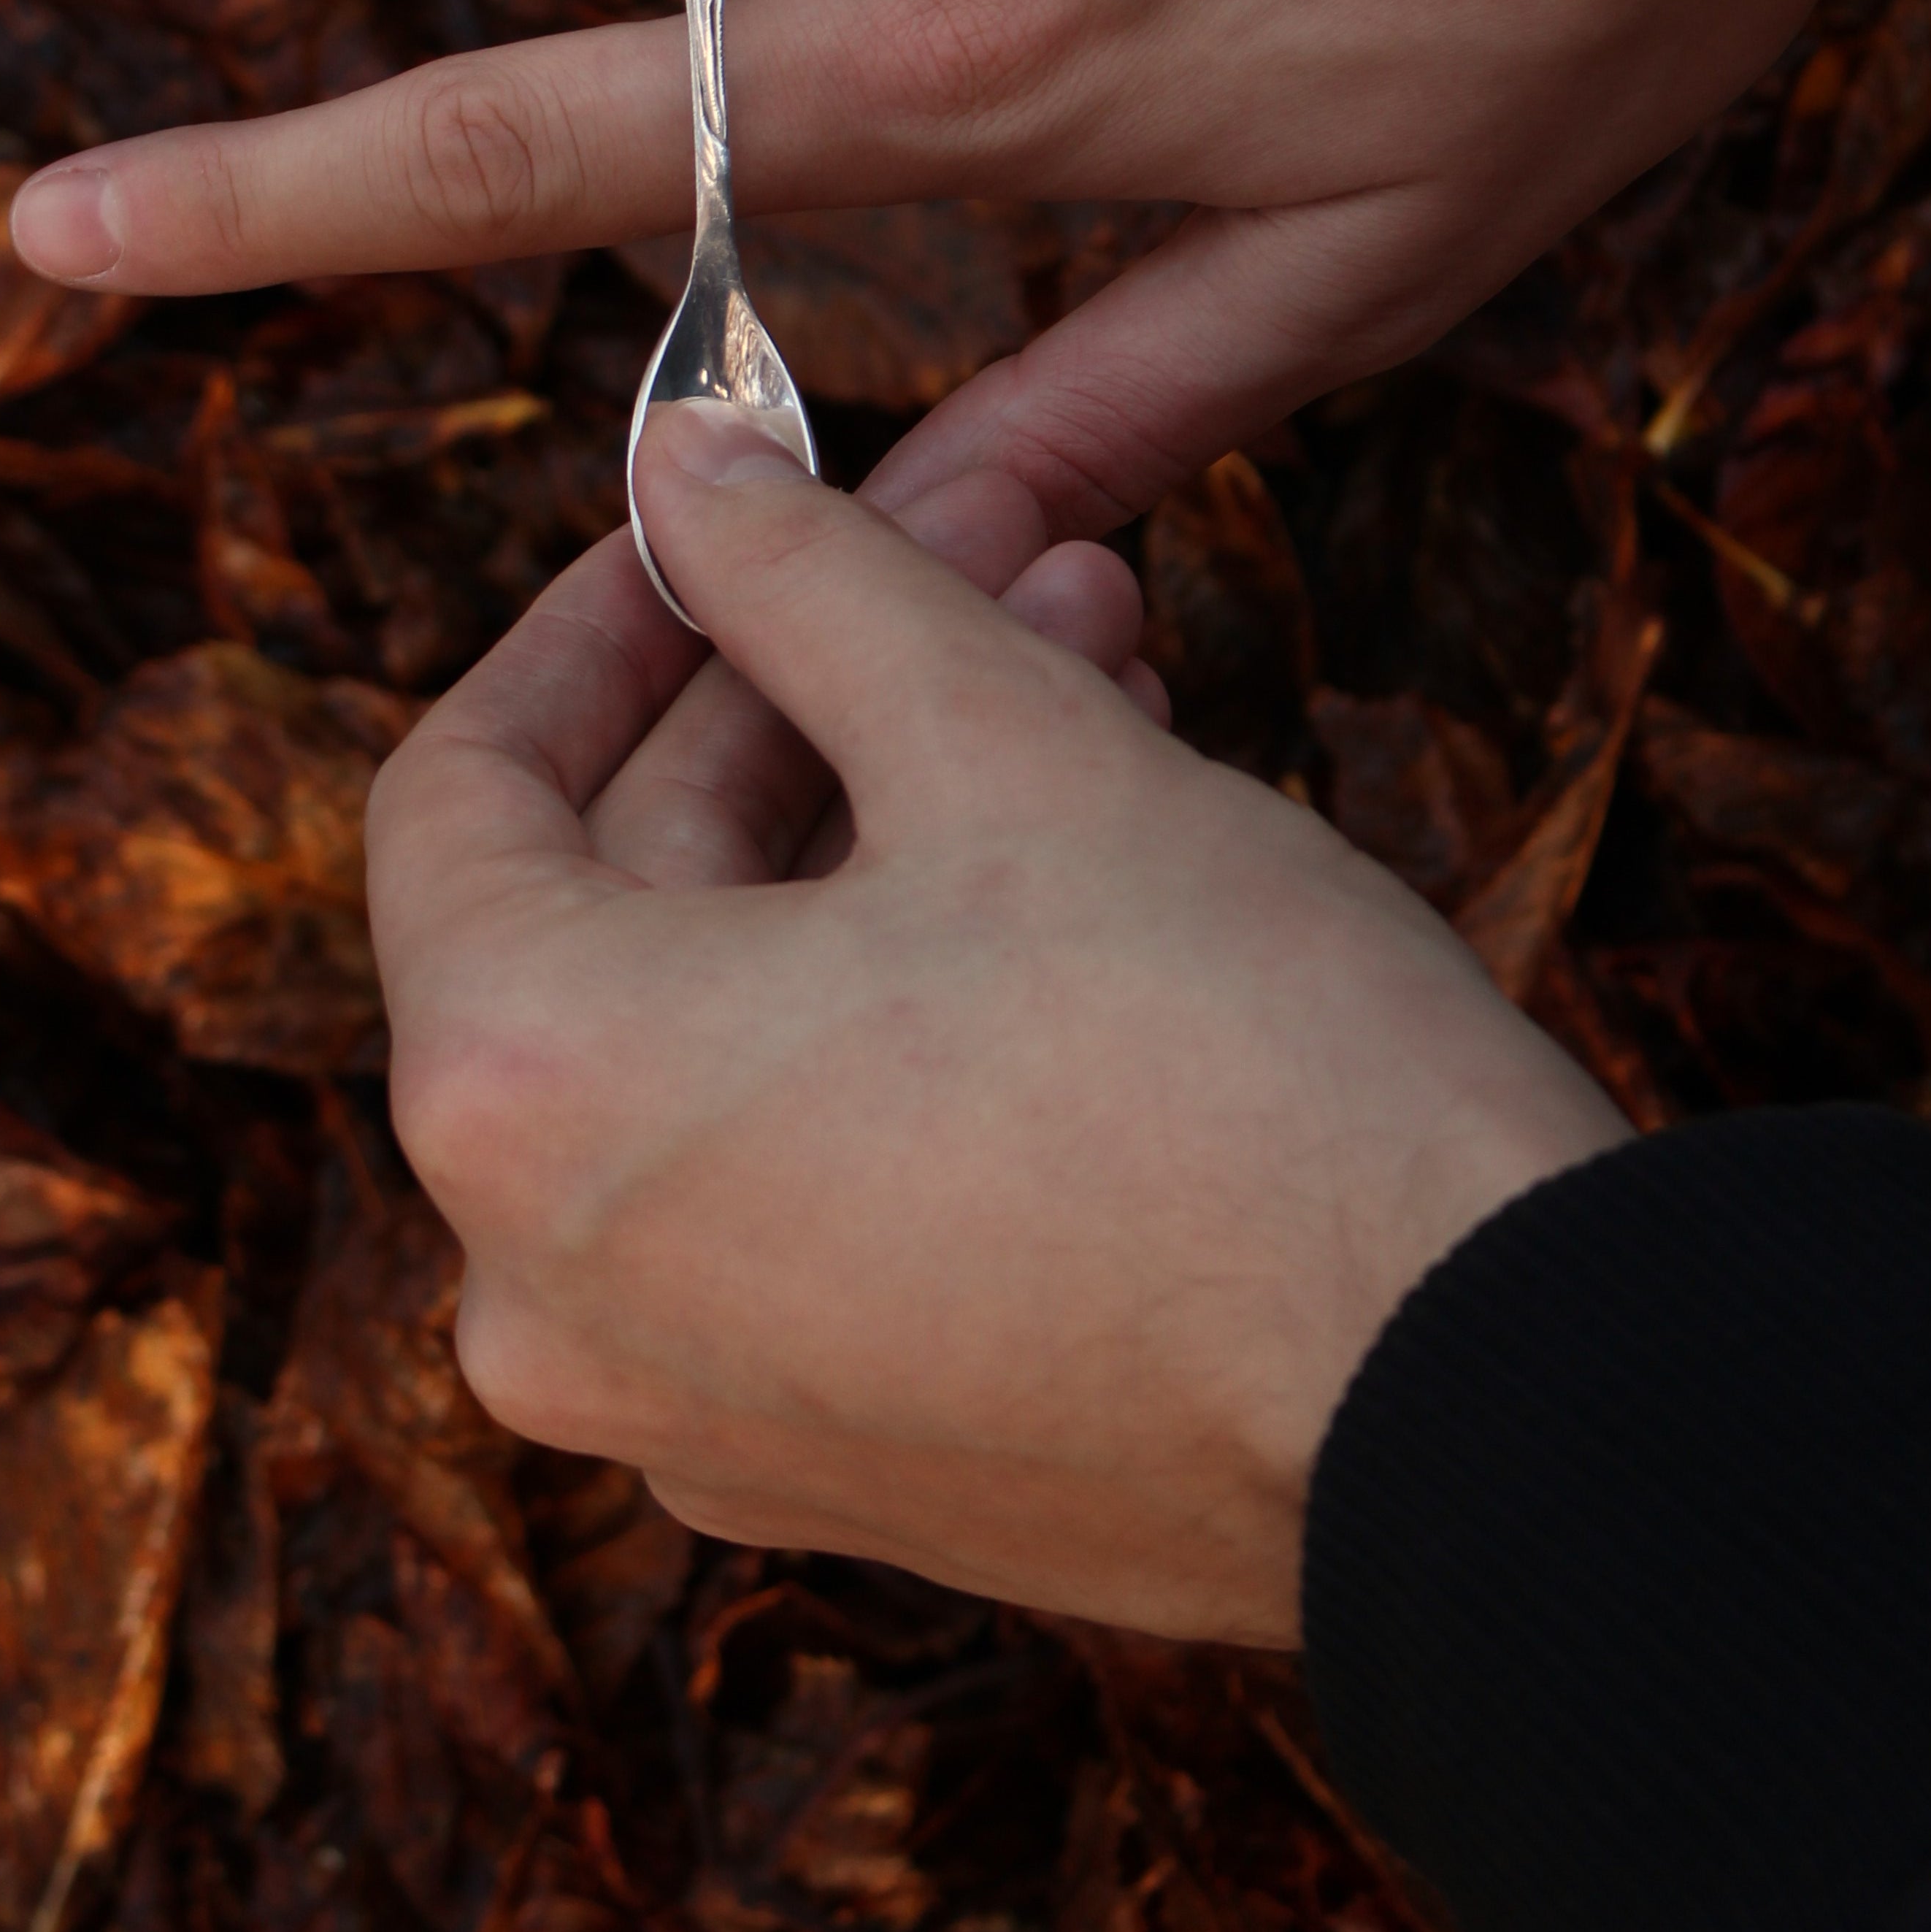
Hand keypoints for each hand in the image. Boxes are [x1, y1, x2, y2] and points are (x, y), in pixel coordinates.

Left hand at [368, 402, 1626, 1642]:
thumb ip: (801, 578)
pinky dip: (903, 1015)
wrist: (1472, 1407)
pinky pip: (805, 1181)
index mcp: (522, 1097)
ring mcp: (690, 1405)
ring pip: (738, 1037)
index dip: (600, 615)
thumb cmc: (1226, 1060)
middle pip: (623, 908)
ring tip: (1096, 667)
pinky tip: (1081, 869)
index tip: (720, 514)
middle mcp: (545, 1290)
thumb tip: (682, 469)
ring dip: (894, 829)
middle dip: (818, 697)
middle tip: (997, 548)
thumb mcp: (999, 741)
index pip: (458, 791)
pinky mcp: (840, 1462)